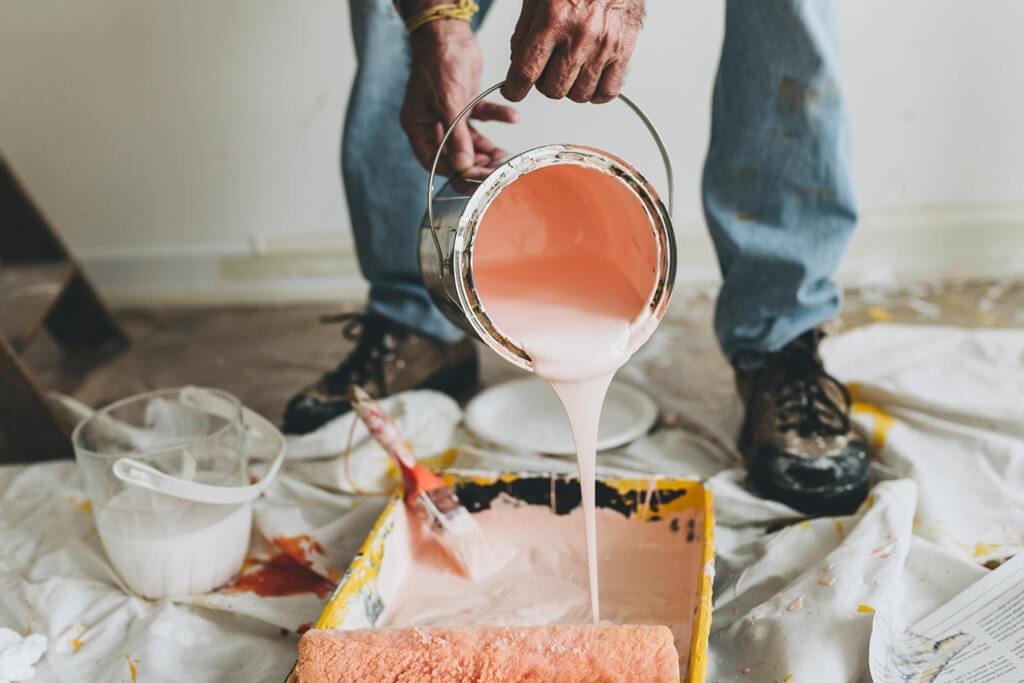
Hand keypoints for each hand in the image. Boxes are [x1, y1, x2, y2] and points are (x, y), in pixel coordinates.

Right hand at [401, 21, 517, 181]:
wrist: (449, 32)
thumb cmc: (438, 61)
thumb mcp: (448, 102)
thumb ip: (456, 136)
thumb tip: (464, 166)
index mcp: (417, 125)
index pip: (433, 161)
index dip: (453, 173)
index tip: (474, 180)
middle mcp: (432, 124)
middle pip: (454, 155)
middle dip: (475, 164)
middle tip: (495, 172)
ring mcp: (449, 115)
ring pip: (470, 142)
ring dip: (488, 149)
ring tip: (506, 156)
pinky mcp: (465, 104)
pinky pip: (482, 119)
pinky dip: (497, 119)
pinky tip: (512, 118)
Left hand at [502, 0, 644, 103]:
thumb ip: (525, 31)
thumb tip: (518, 63)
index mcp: (553, 19)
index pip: (526, 72)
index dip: (515, 88)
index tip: (514, 90)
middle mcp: (579, 36)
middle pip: (552, 89)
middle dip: (543, 83)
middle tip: (546, 69)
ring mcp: (603, 46)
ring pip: (578, 95)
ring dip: (570, 88)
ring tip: (570, 69)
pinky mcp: (623, 50)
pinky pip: (607, 91)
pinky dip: (596, 92)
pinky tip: (589, 78)